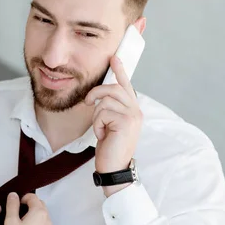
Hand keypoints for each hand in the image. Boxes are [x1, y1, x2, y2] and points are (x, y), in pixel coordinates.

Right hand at [3, 193, 51, 224]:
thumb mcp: (10, 220)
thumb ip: (12, 205)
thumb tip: (13, 195)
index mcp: (39, 212)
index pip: (32, 197)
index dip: (22, 197)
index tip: (13, 204)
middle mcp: (47, 218)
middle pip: (39, 204)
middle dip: (28, 203)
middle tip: (16, 210)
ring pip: (41, 214)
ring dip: (32, 212)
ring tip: (20, 220)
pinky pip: (41, 223)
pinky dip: (35, 221)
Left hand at [85, 56, 142, 195]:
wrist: (114, 168)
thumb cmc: (110, 147)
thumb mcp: (110, 125)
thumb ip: (109, 109)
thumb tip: (100, 96)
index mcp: (132, 109)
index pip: (125, 85)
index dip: (120, 70)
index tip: (114, 57)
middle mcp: (136, 110)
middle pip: (113, 88)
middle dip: (97, 92)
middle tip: (88, 102)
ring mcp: (133, 115)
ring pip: (105, 101)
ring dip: (96, 116)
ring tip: (101, 129)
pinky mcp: (126, 121)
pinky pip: (102, 113)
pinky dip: (97, 125)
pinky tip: (102, 135)